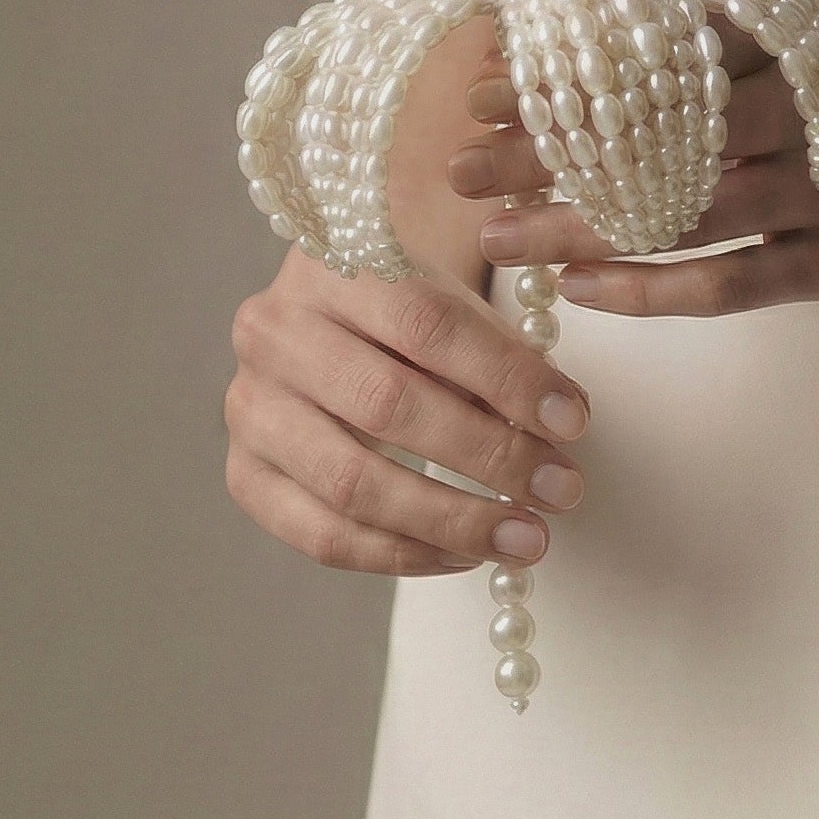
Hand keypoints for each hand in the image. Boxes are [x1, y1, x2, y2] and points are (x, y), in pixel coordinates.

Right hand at [225, 243, 591, 573]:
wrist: (330, 318)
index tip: (573, 420)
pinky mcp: (244, 473)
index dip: (506, 377)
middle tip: (560, 490)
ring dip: (451, 521)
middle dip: (488, 456)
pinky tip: (461, 555)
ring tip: (523, 538)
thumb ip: (497, 354)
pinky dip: (400, 555)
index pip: (425, 323)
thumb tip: (556, 429)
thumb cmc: (405, 310)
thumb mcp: (451, 298)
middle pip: (386, 405)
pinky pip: (322, 536)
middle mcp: (272, 332)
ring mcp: (249, 407)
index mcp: (328, 263)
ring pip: (351, 482)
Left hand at [447, 0, 818, 315]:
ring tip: (492, 227)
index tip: (485, 67)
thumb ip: (732, 10)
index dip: (567, 64)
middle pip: (656, 133)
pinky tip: (580, 286)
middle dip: (549, 146)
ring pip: (683, 216)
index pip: (658, 51)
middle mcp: (809, 116)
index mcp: (795, 41)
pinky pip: (731, 285)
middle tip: (457, 155)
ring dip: (579, 222)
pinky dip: (652, 290)